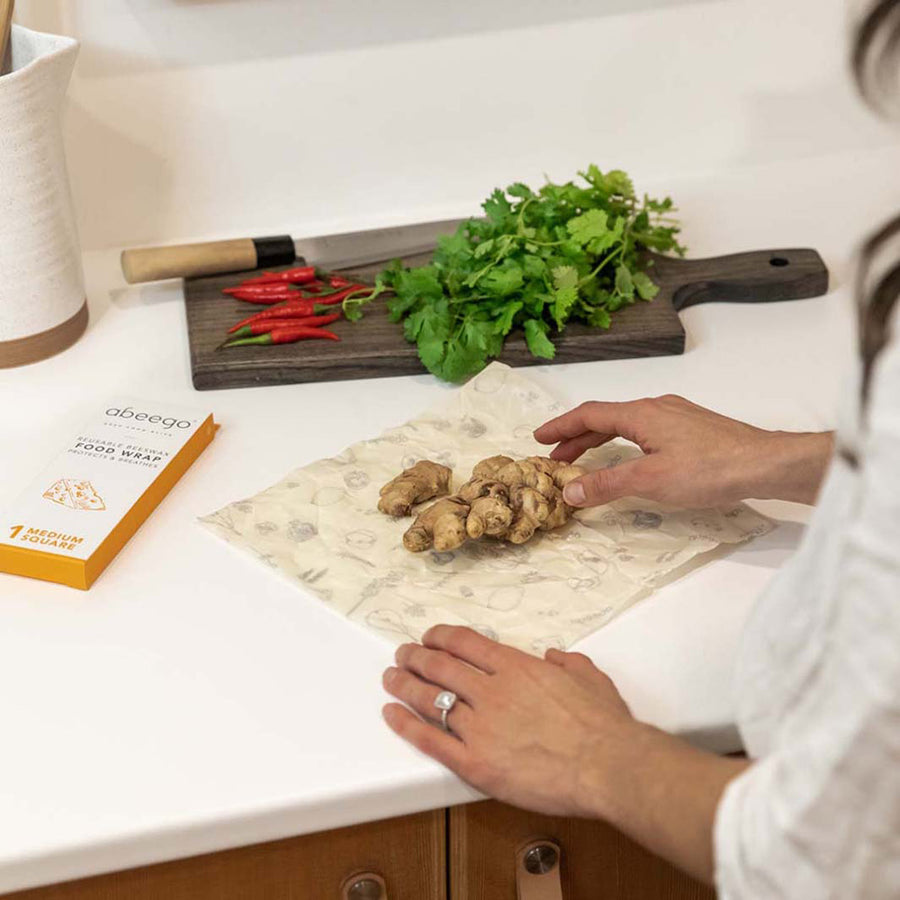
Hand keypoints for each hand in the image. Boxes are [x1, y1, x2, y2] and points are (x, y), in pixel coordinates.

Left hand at [382, 625, 636, 818]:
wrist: (607, 765)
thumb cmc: (603, 725)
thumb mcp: (590, 677)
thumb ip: (568, 663)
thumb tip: (553, 657)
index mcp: (517, 667)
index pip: (466, 642)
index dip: (440, 636)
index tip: (428, 637)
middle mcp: (492, 691)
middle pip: (440, 666)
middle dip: (416, 656)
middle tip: (402, 654)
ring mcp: (481, 727)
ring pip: (430, 699)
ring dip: (405, 685)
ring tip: (390, 678)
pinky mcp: (476, 764)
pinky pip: (431, 740)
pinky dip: (406, 725)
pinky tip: (391, 714)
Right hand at [534, 394, 833, 507]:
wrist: (766, 463)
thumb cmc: (709, 469)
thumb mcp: (650, 480)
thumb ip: (607, 484)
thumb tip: (569, 490)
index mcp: (641, 413)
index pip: (589, 414)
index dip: (561, 426)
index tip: (539, 438)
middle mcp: (656, 407)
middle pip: (606, 418)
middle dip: (577, 437)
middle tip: (555, 457)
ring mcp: (677, 415)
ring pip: (627, 424)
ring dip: (600, 441)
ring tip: (584, 460)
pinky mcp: (693, 427)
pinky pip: (645, 429)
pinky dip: (623, 442)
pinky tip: (629, 458)